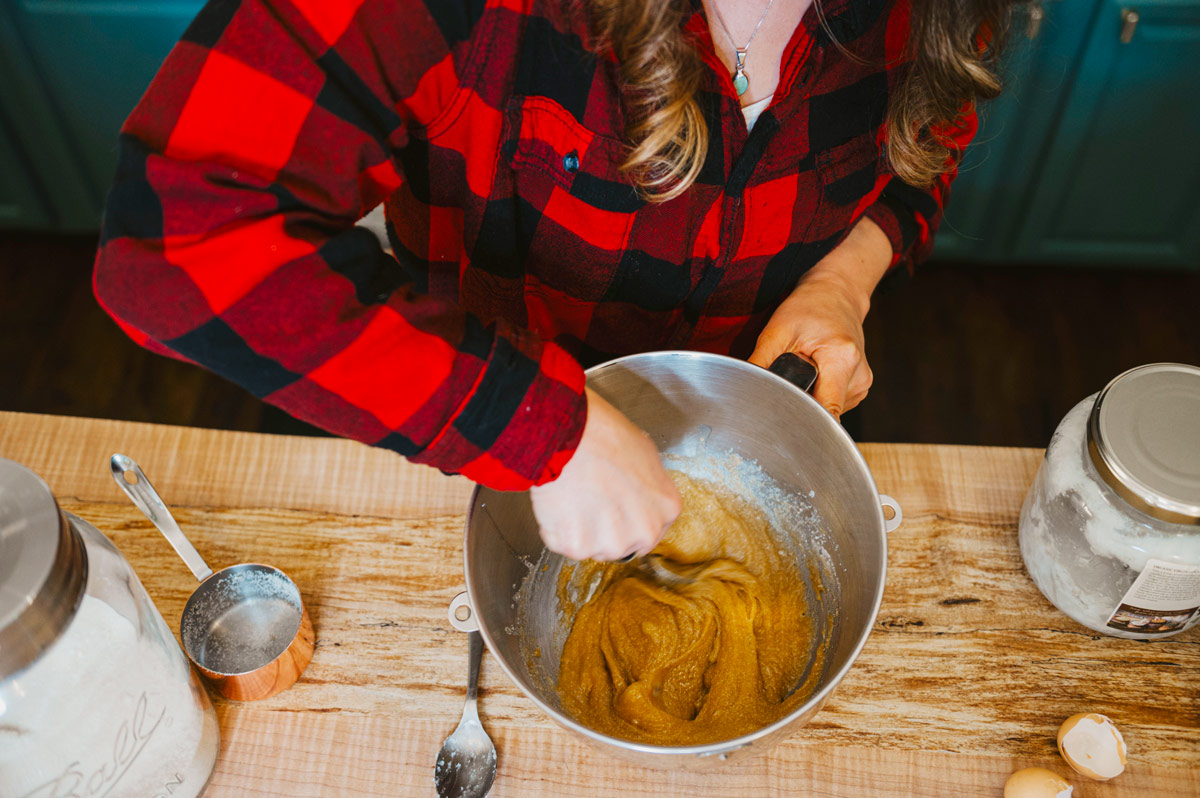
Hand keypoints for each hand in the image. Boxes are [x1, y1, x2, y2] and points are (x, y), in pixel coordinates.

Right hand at [530, 388, 681, 560]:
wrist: (567, 435)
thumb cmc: (603, 435)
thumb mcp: (645, 453)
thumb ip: (648, 486)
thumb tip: (638, 492)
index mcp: (666, 509)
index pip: (648, 529)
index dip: (626, 515)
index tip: (613, 504)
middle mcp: (644, 533)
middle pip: (622, 543)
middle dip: (605, 528)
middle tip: (590, 498)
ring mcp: (610, 543)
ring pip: (592, 546)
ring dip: (580, 529)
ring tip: (573, 496)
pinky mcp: (576, 546)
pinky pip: (563, 543)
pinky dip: (556, 528)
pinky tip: (559, 502)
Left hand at [748, 217, 891, 418]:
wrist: (835, 294)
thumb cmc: (808, 308)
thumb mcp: (777, 330)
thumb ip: (761, 363)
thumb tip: (745, 388)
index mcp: (842, 359)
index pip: (827, 410)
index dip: (803, 418)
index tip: (786, 421)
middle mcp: (858, 375)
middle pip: (824, 412)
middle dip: (801, 403)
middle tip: (789, 382)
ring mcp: (862, 384)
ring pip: (828, 411)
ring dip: (811, 398)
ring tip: (805, 372)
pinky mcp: (859, 387)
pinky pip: (833, 403)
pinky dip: (819, 395)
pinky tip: (814, 376)